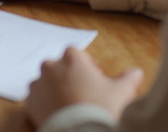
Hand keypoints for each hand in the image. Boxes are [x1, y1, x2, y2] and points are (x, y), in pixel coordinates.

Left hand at [26, 47, 142, 126]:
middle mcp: (52, 66)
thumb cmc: (100, 108)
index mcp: (72, 57)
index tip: (96, 80)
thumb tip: (137, 73)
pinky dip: (46, 103)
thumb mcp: (121, 93)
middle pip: (61, 67)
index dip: (88, 67)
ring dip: (57, 89)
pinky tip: (59, 113)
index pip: (77, 54)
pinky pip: (37, 98)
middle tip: (85, 94)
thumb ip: (128, 79)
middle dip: (71, 77)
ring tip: (71, 106)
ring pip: (48, 82)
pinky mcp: (30, 101)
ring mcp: (39, 83)